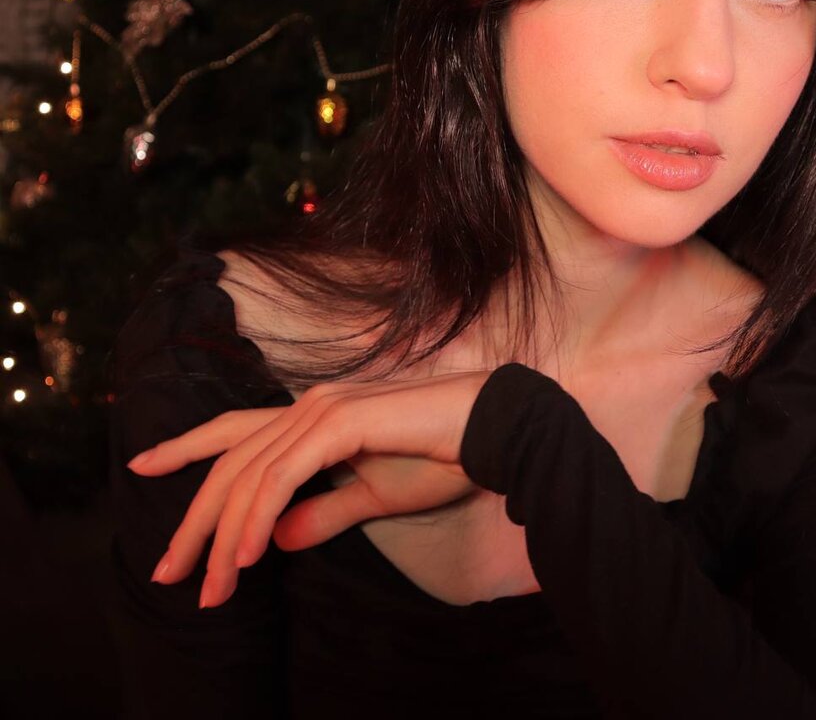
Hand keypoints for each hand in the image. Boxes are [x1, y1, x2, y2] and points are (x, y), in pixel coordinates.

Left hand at [126, 368, 491, 608]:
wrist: (492, 428)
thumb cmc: (442, 456)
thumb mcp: (374, 498)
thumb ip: (324, 514)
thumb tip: (276, 539)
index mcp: (315, 416)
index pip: (235, 431)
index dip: (185, 447)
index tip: (142, 466)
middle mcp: (310, 405)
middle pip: (229, 461)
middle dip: (194, 521)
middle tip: (167, 573)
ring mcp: (323, 410)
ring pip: (248, 474)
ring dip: (223, 536)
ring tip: (210, 590)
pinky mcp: (340, 424)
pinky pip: (281, 477)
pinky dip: (256, 519)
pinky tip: (244, 559)